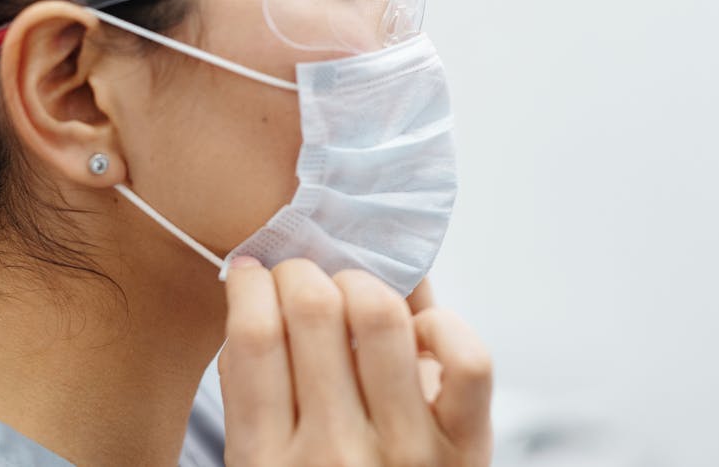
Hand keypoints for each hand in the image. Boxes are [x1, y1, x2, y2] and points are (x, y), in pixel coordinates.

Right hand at [219, 258, 493, 465]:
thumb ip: (253, 391)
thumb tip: (261, 290)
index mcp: (267, 465)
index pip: (253, 338)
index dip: (250, 285)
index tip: (253, 271)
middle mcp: (335, 457)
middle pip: (314, 312)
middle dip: (302, 271)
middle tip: (301, 273)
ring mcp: (407, 452)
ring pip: (382, 317)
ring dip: (362, 282)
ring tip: (353, 290)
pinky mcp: (467, 449)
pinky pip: (466, 360)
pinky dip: (443, 326)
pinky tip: (417, 331)